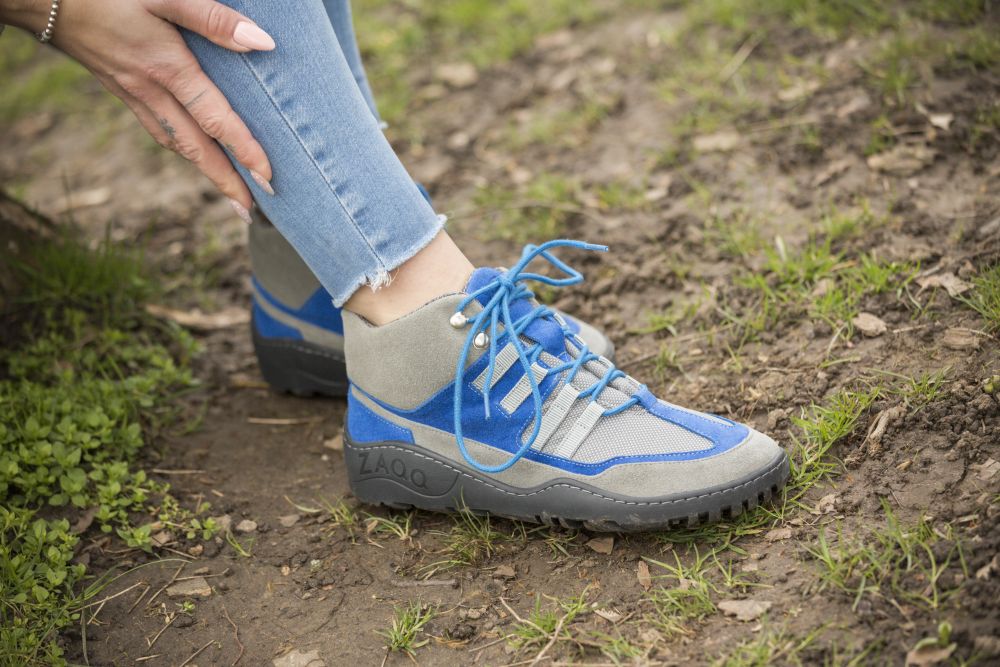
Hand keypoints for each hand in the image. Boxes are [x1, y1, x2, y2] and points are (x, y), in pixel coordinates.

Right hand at [8, 0, 276, 220]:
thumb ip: (213, 19)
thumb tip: (263, 44)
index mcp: (166, 68)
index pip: (215, 120)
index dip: (245, 151)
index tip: (269, 179)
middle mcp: (149, 90)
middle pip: (196, 148)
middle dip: (226, 183)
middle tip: (252, 213)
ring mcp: (132, 93)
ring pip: (175, 143)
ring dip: (204, 170)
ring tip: (229, 192)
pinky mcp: (120, 87)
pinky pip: (157, 128)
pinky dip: (181, 148)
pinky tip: (191, 151)